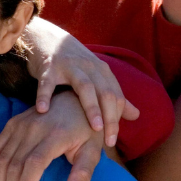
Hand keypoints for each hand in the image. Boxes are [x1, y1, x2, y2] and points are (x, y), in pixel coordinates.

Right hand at [0, 92, 104, 180]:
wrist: (74, 99)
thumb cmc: (86, 130)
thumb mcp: (93, 150)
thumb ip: (83, 172)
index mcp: (55, 135)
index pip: (34, 162)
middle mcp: (34, 128)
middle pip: (14, 164)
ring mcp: (20, 125)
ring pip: (2, 158)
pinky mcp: (11, 124)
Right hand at [23, 18, 137, 146]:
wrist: (48, 39)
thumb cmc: (74, 65)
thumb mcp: (97, 77)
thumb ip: (115, 96)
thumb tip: (136, 115)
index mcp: (102, 72)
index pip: (116, 97)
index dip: (116, 119)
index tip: (112, 141)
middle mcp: (90, 68)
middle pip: (105, 93)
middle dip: (110, 118)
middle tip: (108, 141)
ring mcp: (70, 66)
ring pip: (85, 87)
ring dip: (91, 107)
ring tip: (94, 127)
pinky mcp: (49, 66)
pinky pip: (48, 82)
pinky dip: (45, 95)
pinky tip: (43, 110)